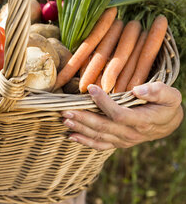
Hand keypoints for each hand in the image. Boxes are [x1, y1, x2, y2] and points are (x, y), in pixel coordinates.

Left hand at [61, 82, 183, 149]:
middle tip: (66, 110)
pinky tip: (71, 136)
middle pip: (103, 127)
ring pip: (99, 136)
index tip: (90, 89)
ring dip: (80, 129)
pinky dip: (85, 141)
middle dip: (83, 118)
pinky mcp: (118, 142)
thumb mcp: (170, 95)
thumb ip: (157, 91)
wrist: (168, 123)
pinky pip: (100, 145)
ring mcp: (124, 140)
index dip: (103, 103)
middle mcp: (131, 134)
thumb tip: (138, 90)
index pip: (119, 114)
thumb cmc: (166, 105)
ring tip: (65, 120)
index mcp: (143, 121)